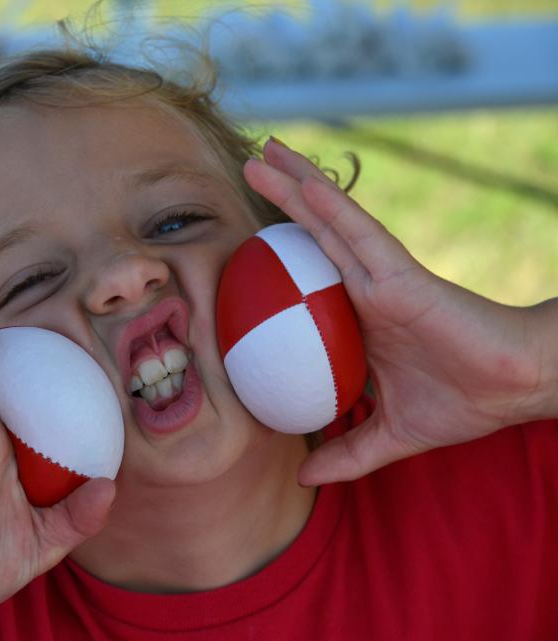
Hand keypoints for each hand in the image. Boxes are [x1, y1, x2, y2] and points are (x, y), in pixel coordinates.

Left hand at [243, 138, 556, 485]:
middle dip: (282, 197)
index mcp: (356, 317)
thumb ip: (347, 453)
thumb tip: (303, 480)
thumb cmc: (462, 403)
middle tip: (248, 166)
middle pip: (313, 234)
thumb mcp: (389, 436)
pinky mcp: (400, 274)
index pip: (308, 275)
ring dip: (297, 184)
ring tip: (264, 154)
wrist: (517, 387)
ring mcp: (380, 275)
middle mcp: (363, 287)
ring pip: (330, 222)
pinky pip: (359, 234)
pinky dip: (331, 208)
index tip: (240, 242)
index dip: (279, 252)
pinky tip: (305, 184)